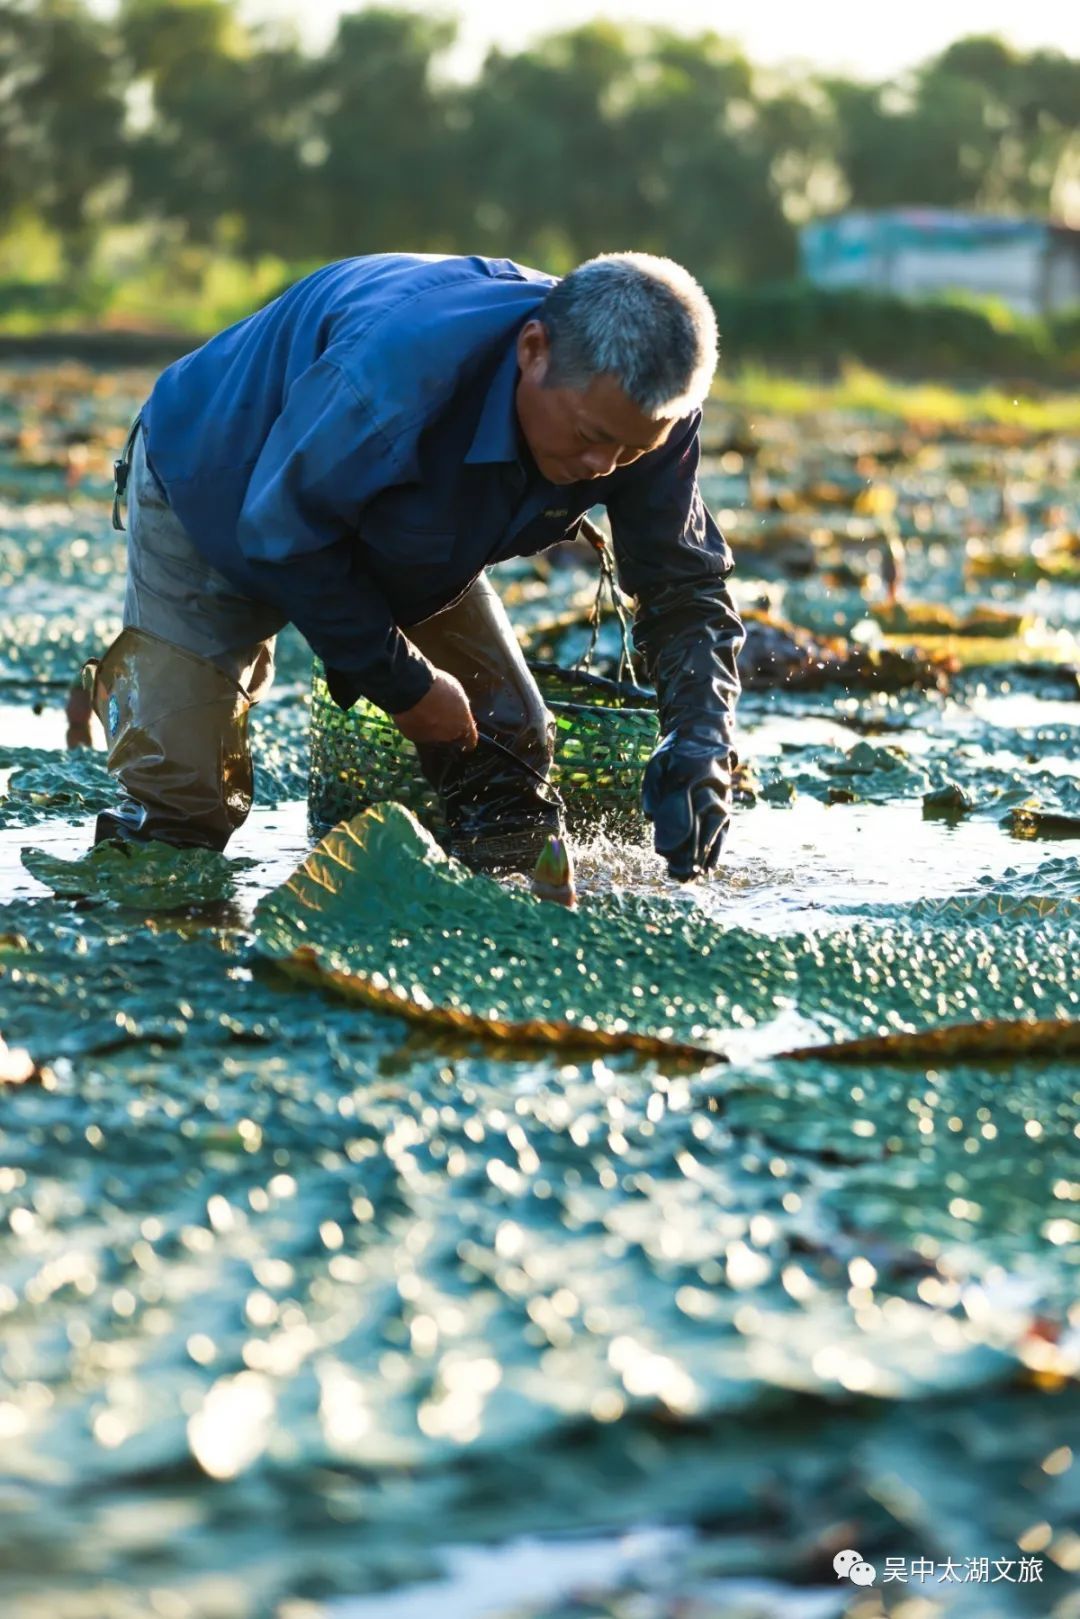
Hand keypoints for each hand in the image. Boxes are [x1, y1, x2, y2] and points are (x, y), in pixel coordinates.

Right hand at [392, 670, 477, 748]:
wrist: (411, 688)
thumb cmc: (438, 686)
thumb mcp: (457, 692)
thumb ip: (460, 707)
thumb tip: (458, 711)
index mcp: (463, 724)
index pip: (470, 741)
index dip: (467, 736)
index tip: (464, 731)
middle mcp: (448, 735)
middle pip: (451, 736)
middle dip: (447, 727)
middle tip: (440, 712)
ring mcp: (430, 738)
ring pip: (433, 735)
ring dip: (431, 727)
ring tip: (424, 710)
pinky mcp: (413, 736)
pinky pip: (417, 732)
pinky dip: (416, 725)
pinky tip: (412, 713)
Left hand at [642, 731, 731, 880]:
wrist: (705, 734)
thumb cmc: (674, 752)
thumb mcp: (657, 764)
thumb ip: (652, 789)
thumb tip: (651, 817)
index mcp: (689, 774)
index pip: (681, 807)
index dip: (673, 831)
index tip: (663, 851)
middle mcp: (709, 787)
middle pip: (699, 823)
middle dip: (688, 851)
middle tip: (676, 874)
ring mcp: (721, 796)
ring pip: (713, 830)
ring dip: (703, 856)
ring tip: (691, 878)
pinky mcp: (726, 804)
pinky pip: (724, 830)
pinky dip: (717, 850)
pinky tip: (708, 868)